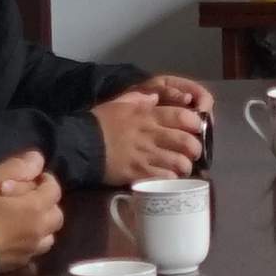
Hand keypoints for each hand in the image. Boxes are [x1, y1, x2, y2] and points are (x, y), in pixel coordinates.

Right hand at [0, 152, 65, 263]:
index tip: (34, 178)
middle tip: (30, 199)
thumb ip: (18, 167)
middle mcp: (40, 229)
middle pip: (56, 215)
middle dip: (48, 204)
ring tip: (25, 220)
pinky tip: (17, 237)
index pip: (54, 190)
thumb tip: (38, 160)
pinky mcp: (20, 263)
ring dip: (42, 226)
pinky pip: (35, 250)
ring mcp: (31, 249)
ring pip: (49, 236)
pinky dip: (32, 241)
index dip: (46, 181)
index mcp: (36, 207)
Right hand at [93, 84, 208, 186]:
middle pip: (186, 142)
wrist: (79, 144)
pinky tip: (168, 177)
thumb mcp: (120, 103)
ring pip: (179, 163)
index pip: (183, 117)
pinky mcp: (138, 173)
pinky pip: (164, 178)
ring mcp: (146, 156)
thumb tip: (155, 97)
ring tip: (182, 167)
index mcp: (148, 115)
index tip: (196, 128)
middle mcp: (151, 135)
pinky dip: (171, 178)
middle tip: (193, 152)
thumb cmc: (99, 122)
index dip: (196, 124)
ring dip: (185, 166)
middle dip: (195, 148)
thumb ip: (140, 98)